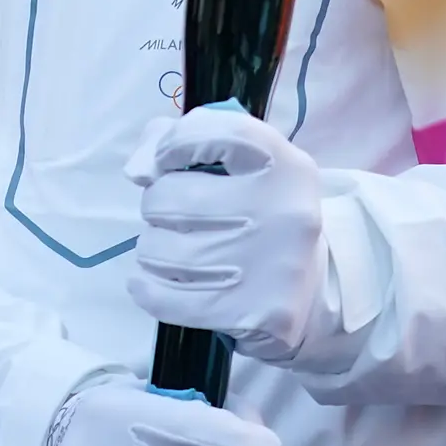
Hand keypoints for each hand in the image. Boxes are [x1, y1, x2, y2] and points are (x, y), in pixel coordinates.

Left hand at [125, 103, 331, 362]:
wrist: (307, 291)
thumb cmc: (258, 215)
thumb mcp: (242, 167)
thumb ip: (183, 140)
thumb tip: (138, 169)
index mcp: (288, 168)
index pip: (222, 132)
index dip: (178, 141)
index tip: (166, 160)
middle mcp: (284, 214)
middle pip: (171, 197)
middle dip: (157, 205)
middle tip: (175, 216)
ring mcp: (270, 268)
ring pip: (159, 248)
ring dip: (152, 248)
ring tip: (174, 250)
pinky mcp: (252, 314)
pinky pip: (163, 296)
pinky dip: (147, 287)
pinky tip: (158, 281)